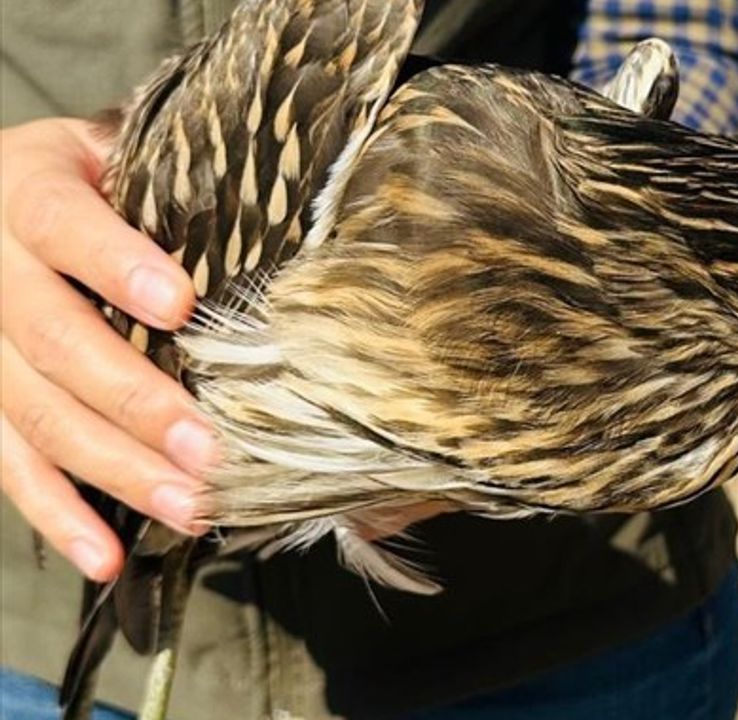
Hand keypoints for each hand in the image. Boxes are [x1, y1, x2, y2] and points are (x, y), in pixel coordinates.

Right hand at [1, 118, 215, 580]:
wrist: (2, 193)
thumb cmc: (99, 174)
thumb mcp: (125, 151)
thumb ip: (180, 181)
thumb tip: (295, 210)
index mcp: (24, 190)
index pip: (62, 225)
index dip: (114, 264)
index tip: (180, 305)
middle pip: (53, 341)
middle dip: (136, 402)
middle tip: (211, 450)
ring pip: (34, 416)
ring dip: (114, 470)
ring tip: (191, 508)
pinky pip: (8, 464)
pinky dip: (57, 515)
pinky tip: (108, 555)